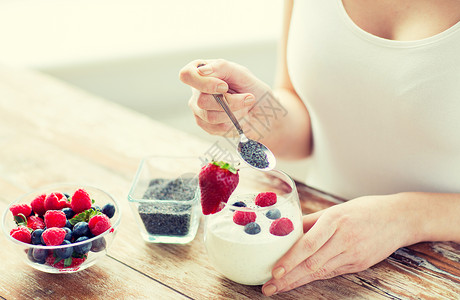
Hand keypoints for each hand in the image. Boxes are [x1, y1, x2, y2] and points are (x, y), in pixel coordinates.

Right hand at [179, 59, 271, 137]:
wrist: (264, 112)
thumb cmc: (252, 89)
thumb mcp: (242, 73)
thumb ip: (222, 67)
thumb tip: (202, 70)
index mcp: (201, 72)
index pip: (187, 75)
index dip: (205, 83)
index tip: (224, 86)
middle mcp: (196, 91)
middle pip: (202, 100)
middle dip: (230, 102)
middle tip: (248, 98)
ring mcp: (199, 110)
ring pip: (211, 116)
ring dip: (235, 112)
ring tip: (246, 107)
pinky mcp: (207, 126)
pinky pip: (218, 128)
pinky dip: (235, 122)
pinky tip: (240, 116)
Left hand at [262, 194, 417, 295]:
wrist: (399, 219)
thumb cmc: (365, 210)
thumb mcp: (336, 209)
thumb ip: (312, 221)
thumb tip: (286, 229)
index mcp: (335, 220)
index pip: (309, 244)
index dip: (291, 259)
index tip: (274, 271)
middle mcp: (344, 239)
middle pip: (312, 263)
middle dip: (288, 278)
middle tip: (269, 288)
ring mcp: (353, 254)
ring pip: (321, 272)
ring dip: (298, 282)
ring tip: (278, 288)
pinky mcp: (359, 264)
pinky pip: (332, 272)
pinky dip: (314, 278)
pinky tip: (300, 282)